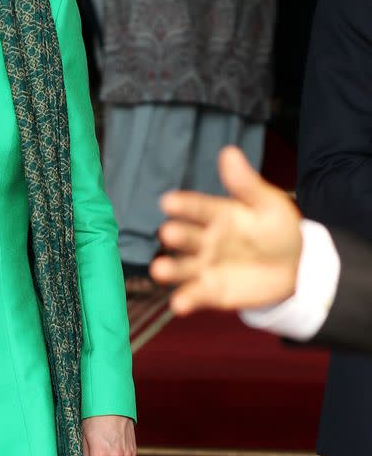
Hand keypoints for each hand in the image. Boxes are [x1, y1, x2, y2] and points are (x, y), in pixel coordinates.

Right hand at [150, 147, 302, 314]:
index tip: (168, 202)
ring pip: (183, 267)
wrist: (295, 267)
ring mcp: (205, 266)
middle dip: (176, 236)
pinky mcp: (210, 291)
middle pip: (186, 237)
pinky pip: (195, 295)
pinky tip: (179, 304)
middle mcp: (205, 240)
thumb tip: (229, 152)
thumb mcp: (267, 203)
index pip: (197, 208)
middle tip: (167, 233)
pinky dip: (186, 300)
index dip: (183, 206)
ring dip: (170, 269)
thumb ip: (245, 184)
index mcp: (217, 214)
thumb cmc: (277, 230)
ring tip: (159, 270)